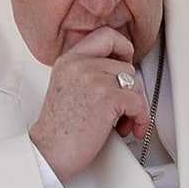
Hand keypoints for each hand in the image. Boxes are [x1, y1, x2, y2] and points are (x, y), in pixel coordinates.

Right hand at [29, 27, 148, 180]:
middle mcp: (79, 65)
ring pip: (136, 84)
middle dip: (131, 89)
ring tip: (122, 121)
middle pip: (127, 65)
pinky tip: (129, 128)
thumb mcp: (68, 86)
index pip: (106, 35)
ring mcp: (92, 79)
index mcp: (69, 60)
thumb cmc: (59, 128)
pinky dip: (140, 118)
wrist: (48, 152)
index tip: (126, 63)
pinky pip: (138, 102)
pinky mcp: (106, 98)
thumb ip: (89, 71)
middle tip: (124, 105)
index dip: (123, 47)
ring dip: (135, 107)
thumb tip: (122, 68)